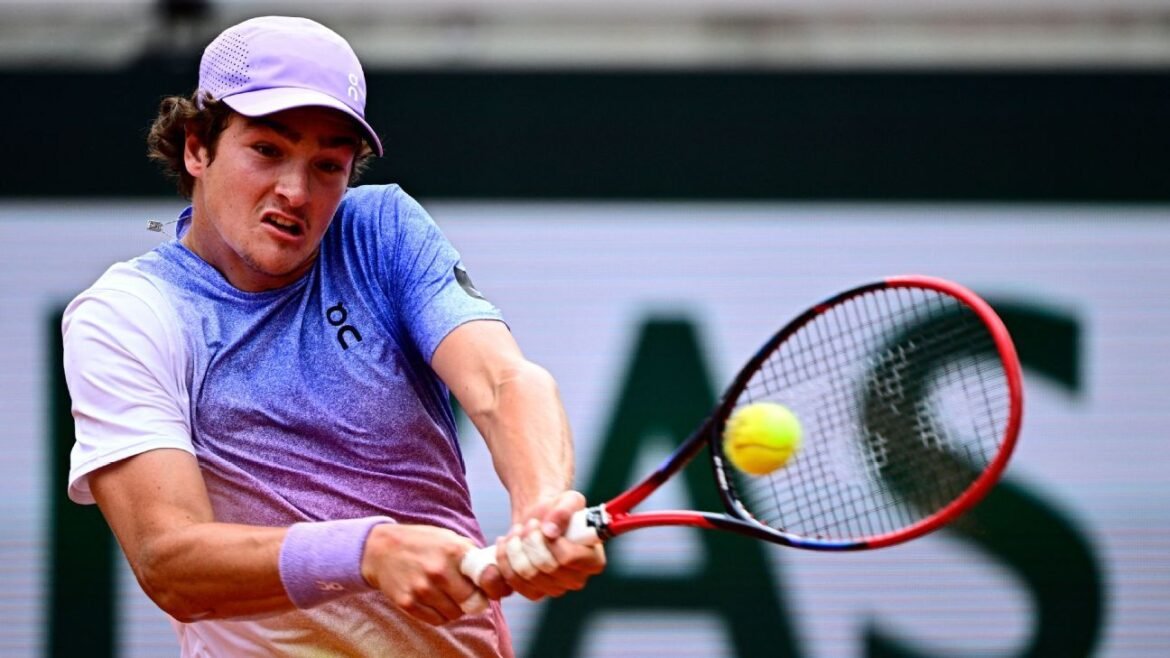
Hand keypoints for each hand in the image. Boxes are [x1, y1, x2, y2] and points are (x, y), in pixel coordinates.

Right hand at [361, 523, 488, 625]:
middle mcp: (439, 571)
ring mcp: (422, 589)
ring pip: (455, 614)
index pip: (486, 579)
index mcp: (453, 551)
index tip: (488, 588)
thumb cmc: (420, 542)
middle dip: (473, 601)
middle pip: (472, 602)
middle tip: (468, 594)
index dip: (491, 587)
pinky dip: (440, 614)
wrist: (380, 549)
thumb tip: (495, 570)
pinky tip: (435, 601)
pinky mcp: (408, 603)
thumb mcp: (448, 537)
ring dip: (456, 608)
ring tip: (448, 595)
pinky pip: (436, 620)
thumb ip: (471, 553)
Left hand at [482, 491, 605, 600]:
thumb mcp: (568, 500)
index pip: (567, 558)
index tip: (540, 524)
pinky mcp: (533, 593)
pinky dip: (503, 562)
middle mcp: (576, 580)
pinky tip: (505, 545)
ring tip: (516, 531)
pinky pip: (511, 584)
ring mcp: (554, 590)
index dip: (548, 540)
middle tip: (528, 524)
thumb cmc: (558, 511)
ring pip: (525, 575)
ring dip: (514, 548)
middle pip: (544, 567)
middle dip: (529, 540)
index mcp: (593, 561)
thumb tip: (550, 530)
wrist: (539, 520)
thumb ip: (564, 510)